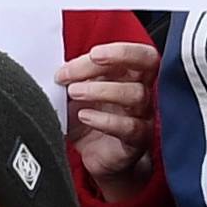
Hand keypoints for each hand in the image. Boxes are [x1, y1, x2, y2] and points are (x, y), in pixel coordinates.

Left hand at [56, 39, 157, 192]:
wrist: (97, 156)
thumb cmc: (92, 117)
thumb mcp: (81, 91)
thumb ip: (77, 75)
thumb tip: (60, 65)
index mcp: (133, 76)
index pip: (139, 54)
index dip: (119, 50)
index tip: (92, 53)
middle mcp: (144, 92)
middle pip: (147, 66)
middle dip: (119, 57)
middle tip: (92, 58)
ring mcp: (144, 116)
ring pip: (135, 95)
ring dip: (101, 89)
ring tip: (74, 91)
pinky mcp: (137, 140)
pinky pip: (129, 127)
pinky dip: (104, 119)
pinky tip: (85, 116)